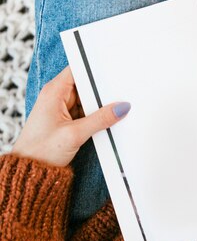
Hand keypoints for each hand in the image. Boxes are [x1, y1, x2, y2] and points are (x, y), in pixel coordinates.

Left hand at [12, 66, 130, 167]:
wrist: (31, 172)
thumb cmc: (41, 151)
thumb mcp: (75, 134)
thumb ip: (100, 119)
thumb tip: (121, 108)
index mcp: (54, 91)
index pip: (77, 69)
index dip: (95, 69)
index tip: (113, 71)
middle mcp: (57, 96)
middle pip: (85, 86)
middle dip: (101, 92)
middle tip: (118, 97)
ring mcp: (61, 108)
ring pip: (87, 101)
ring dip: (98, 107)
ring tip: (112, 112)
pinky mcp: (66, 120)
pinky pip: (85, 113)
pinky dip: (94, 117)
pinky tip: (103, 122)